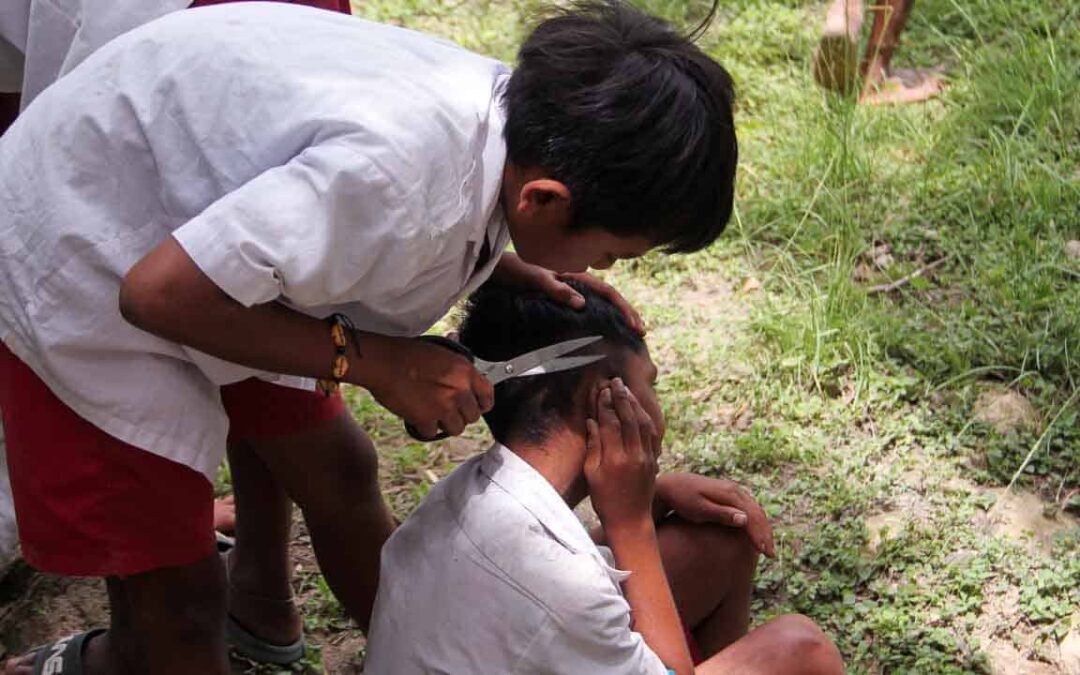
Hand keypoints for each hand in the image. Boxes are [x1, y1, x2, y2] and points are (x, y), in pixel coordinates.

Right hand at [359, 335, 493, 438]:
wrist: (383, 362)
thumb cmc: (407, 353)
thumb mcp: (441, 352)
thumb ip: (457, 366)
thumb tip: (465, 372)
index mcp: (465, 372)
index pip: (488, 395)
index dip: (483, 404)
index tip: (477, 406)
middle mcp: (459, 391)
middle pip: (473, 417)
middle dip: (461, 415)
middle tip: (447, 410)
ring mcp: (443, 407)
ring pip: (456, 429)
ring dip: (445, 424)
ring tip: (433, 414)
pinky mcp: (426, 419)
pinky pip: (432, 433)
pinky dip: (424, 428)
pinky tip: (417, 417)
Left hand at [493, 254, 645, 334]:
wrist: (504, 271)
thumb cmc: (520, 273)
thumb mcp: (538, 280)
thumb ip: (558, 290)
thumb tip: (582, 304)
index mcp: (579, 277)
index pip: (610, 292)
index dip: (625, 309)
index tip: (635, 326)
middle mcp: (580, 283)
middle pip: (612, 298)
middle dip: (628, 313)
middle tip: (642, 332)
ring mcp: (574, 291)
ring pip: (603, 304)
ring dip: (618, 316)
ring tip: (631, 332)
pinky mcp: (566, 300)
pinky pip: (591, 309)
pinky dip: (603, 318)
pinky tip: (606, 330)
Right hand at [584, 378, 660, 530]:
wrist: (630, 521)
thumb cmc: (605, 500)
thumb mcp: (592, 474)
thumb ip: (593, 446)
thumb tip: (592, 422)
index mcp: (615, 458)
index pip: (610, 422)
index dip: (605, 404)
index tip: (601, 390)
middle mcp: (633, 454)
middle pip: (629, 418)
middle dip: (622, 397)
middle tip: (616, 382)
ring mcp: (646, 457)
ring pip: (643, 423)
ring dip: (635, 404)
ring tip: (627, 390)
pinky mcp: (653, 460)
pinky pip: (651, 433)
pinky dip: (645, 418)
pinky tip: (639, 409)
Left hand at [655, 473, 775, 557]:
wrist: (672, 485)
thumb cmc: (683, 500)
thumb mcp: (699, 509)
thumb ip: (721, 514)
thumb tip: (744, 519)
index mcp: (730, 494)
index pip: (752, 516)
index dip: (759, 535)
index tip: (764, 552)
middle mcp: (735, 490)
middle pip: (758, 513)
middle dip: (765, 534)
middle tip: (770, 555)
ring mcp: (734, 492)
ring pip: (755, 511)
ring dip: (763, 529)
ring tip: (766, 548)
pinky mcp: (730, 496)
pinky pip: (749, 509)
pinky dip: (756, 523)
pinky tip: (756, 535)